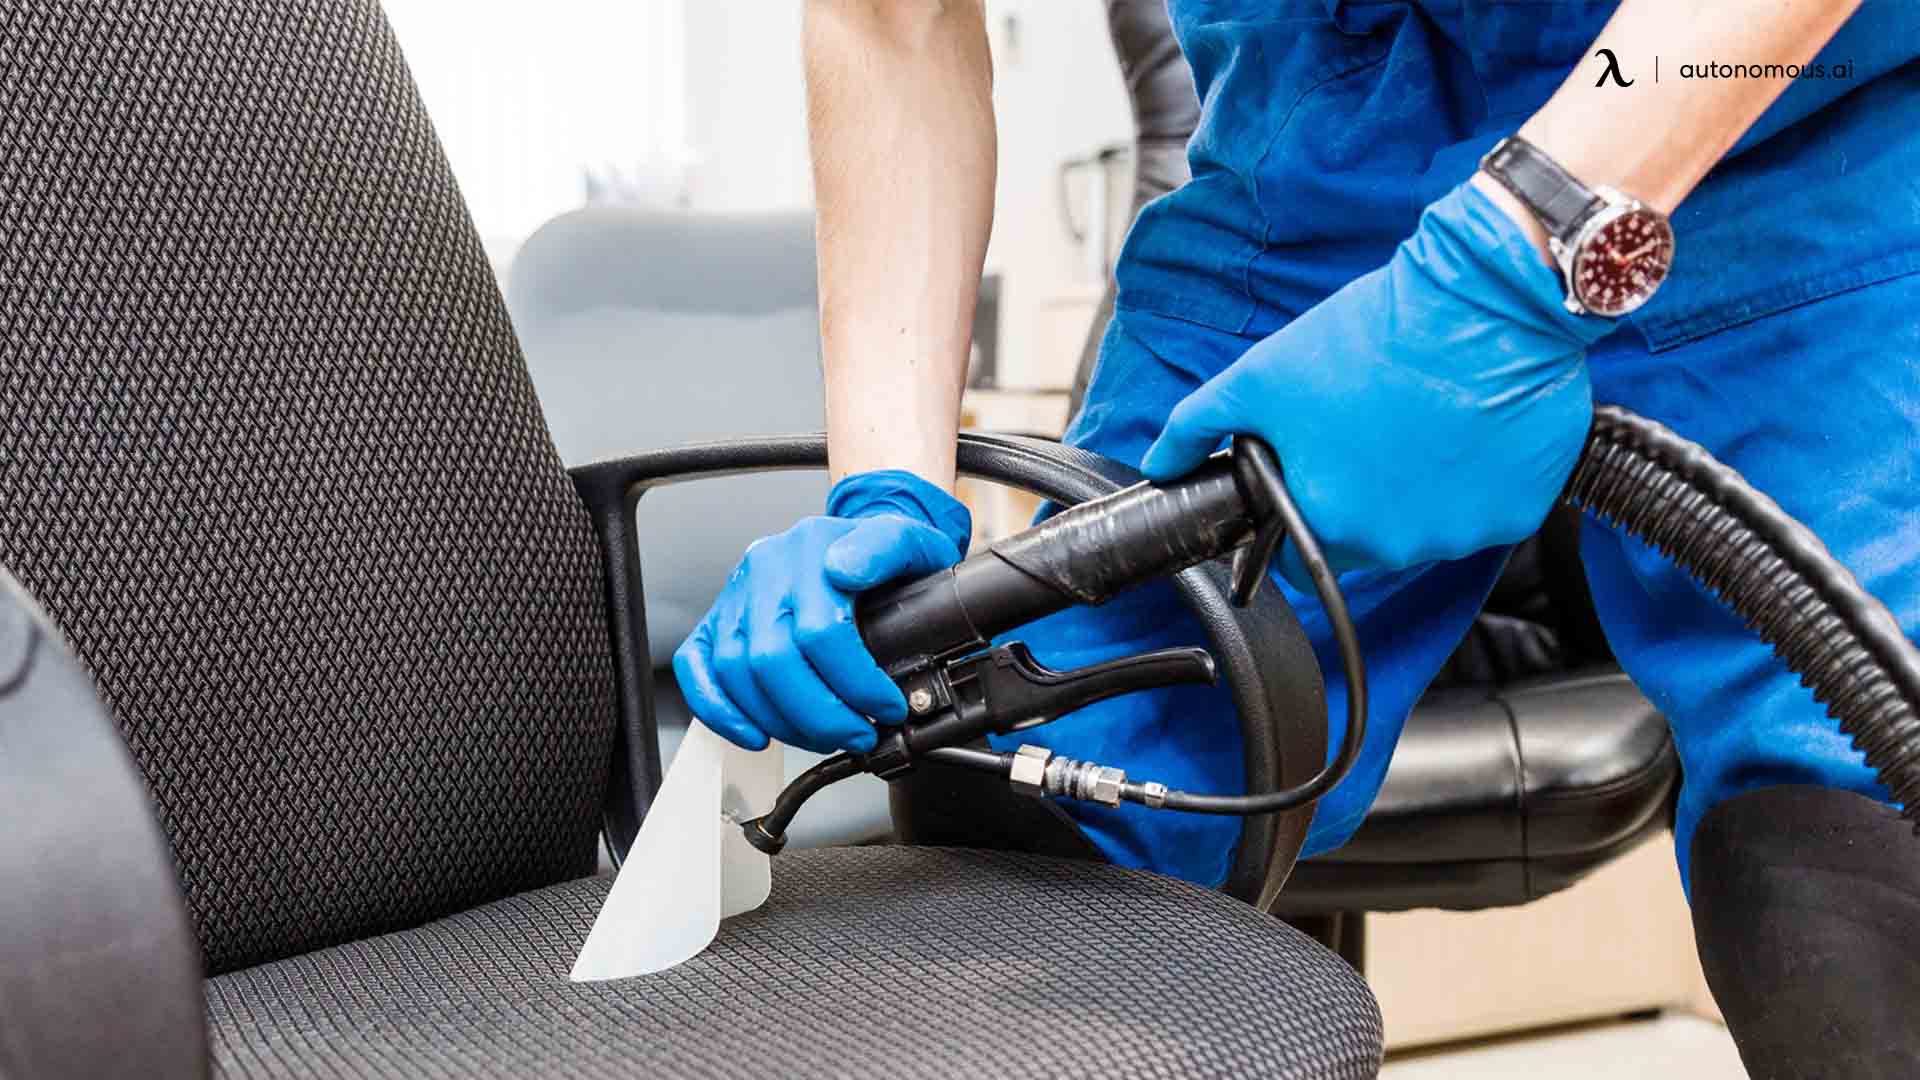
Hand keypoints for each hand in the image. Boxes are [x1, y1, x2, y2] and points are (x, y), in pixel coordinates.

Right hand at [673, 471, 971, 754]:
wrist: (861, 547)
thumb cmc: (885, 556)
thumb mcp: (908, 540)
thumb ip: (886, 547)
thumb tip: (845, 569)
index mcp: (810, 544)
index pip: (821, 629)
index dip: (856, 682)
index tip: (888, 708)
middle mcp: (765, 566)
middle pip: (774, 659)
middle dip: (821, 714)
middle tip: (859, 735)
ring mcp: (735, 594)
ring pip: (737, 671)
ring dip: (782, 722)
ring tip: (825, 738)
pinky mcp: (714, 620)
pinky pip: (696, 668)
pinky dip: (720, 711)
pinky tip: (757, 736)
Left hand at [1140, 181, 1615, 583]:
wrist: (1485, 300)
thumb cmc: (1373, 336)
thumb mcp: (1260, 376)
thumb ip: (1199, 426)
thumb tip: (1161, 460)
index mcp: (1331, 521)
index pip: (1296, 549)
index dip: (1299, 503)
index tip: (1316, 466)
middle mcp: (1399, 545)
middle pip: (1365, 536)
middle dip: (1359, 490)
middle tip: (1369, 424)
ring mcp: (1465, 533)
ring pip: (1427, 524)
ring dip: (1418, 485)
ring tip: (1419, 415)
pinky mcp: (1519, 511)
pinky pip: (1487, 508)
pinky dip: (1474, 476)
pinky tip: (1465, 424)